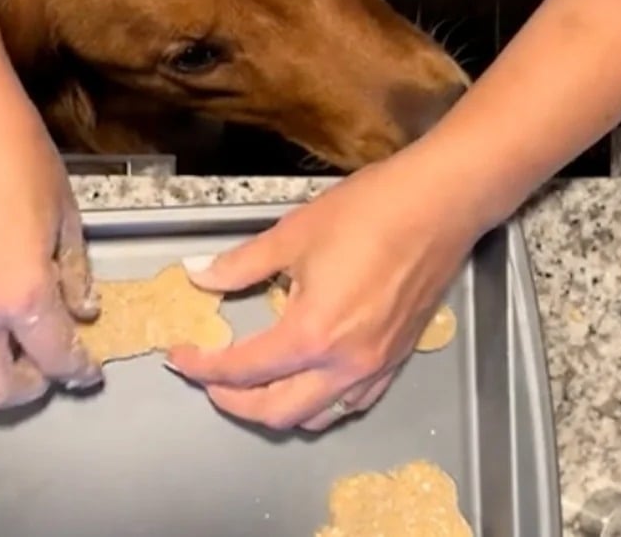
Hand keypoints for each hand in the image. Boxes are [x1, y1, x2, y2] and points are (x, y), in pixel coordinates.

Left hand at [165, 159, 490, 431]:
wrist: (441, 204)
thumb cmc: (368, 213)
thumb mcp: (292, 235)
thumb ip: (241, 264)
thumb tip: (199, 275)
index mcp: (311, 334)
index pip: (243, 369)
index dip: (202, 367)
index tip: (179, 356)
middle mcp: (344, 365)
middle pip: (276, 412)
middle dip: (233, 401)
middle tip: (209, 378)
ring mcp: (375, 368)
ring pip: (316, 416)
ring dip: (276, 408)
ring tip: (252, 382)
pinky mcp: (396, 360)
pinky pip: (352, 403)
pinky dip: (319, 402)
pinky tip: (305, 379)